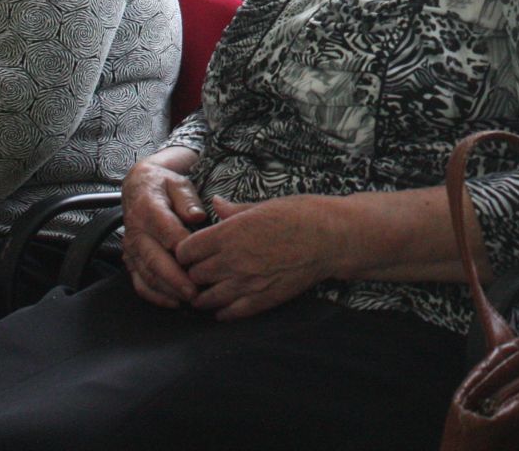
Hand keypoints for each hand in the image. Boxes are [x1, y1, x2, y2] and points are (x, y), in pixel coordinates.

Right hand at [120, 157, 205, 307]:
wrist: (139, 188)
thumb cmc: (164, 186)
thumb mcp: (178, 183)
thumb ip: (187, 199)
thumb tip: (197, 215)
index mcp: (147, 208)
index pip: (167, 231)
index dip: (184, 248)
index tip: (202, 260)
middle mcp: (135, 231)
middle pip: (155, 259)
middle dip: (176, 279)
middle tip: (196, 292)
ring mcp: (131, 249)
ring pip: (147, 275)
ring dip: (168, 291)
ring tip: (190, 300)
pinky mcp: (131, 261)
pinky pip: (139, 283)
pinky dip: (155, 296)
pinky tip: (174, 302)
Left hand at [175, 195, 357, 319]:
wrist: (332, 238)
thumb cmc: (302, 215)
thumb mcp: (264, 205)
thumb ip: (234, 211)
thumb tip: (216, 204)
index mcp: (230, 233)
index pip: (186, 250)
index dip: (186, 251)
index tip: (193, 250)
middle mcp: (233, 260)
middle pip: (193, 275)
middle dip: (194, 272)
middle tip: (201, 269)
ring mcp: (246, 283)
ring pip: (207, 298)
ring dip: (205, 294)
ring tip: (209, 289)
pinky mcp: (262, 300)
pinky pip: (229, 313)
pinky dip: (222, 311)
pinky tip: (224, 305)